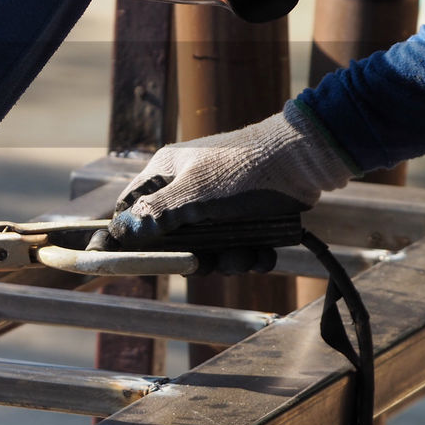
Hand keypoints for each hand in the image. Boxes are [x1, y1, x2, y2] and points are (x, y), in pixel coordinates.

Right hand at [110, 101, 354, 243]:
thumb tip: (120, 231)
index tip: (134, 259)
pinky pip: (236, 246)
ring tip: (245, 256)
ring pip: (207, 247)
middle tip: (206, 264)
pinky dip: (249, 255)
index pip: (131, 206)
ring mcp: (217, 205)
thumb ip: (156, 213)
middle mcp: (187, 190)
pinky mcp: (245, 217)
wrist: (304, 160)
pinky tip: (263, 254)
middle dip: (192, 257)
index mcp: (167, 173)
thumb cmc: (242, 169)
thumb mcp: (194, 193)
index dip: (129, 234)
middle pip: (172, 237)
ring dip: (227, 260)